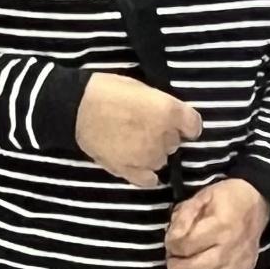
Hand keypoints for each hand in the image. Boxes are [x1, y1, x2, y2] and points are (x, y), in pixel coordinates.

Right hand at [76, 73, 202, 186]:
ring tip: (134, 143)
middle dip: (164, 136)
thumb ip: (162, 105)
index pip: (193, 126)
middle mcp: (164, 137)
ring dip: (153, 153)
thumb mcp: (142, 88)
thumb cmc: (108, 90)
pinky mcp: (130, 171)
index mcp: (169, 111)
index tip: (178, 123)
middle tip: (144, 127)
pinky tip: (138, 166)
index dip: (185, 124)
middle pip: (175, 143)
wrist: (76, 108)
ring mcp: (148, 157)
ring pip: (161, 160)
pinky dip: (146, 175)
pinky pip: (148, 180)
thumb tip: (171, 116)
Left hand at [165, 178, 269, 268]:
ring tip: (187, 267)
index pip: (186, 245)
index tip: (171, 241)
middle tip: (174, 258)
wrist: (256, 203)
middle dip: (177, 266)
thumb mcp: (201, 196)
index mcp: (220, 225)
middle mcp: (231, 248)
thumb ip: (183, 216)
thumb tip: (173, 238)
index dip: (171, 244)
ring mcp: (240, 263)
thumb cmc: (226, 199)